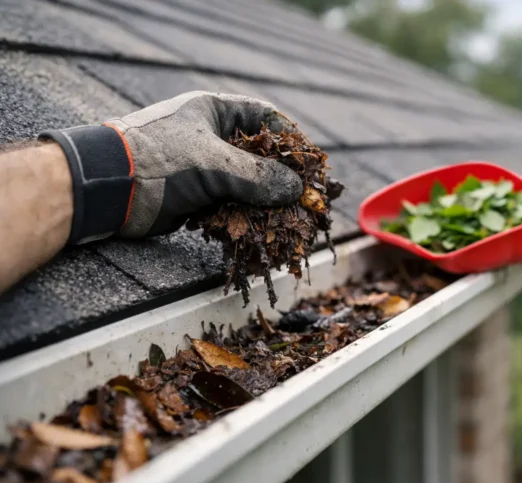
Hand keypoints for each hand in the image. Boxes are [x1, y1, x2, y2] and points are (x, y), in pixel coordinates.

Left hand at [40, 91, 302, 243]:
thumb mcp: (214, 164)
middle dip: (281, 175)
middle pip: (258, 153)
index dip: (289, 136)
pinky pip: (230, 203)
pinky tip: (261, 228)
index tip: (310, 159)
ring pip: (245, 182)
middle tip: (304, 193)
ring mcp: (201, 166)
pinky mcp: (193, 194)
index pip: (263, 117)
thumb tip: (296, 189)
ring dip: (265, 200)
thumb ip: (258, 177)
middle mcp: (208, 136)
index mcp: (212, 111)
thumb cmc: (157, 161)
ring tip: (289, 216)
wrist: (106, 192)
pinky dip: (245, 215)